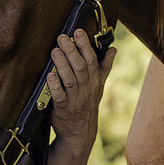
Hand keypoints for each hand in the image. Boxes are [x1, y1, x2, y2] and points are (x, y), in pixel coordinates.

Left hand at [47, 30, 115, 161]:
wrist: (81, 133)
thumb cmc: (88, 104)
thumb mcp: (99, 86)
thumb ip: (105, 67)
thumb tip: (113, 49)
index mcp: (95, 81)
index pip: (91, 60)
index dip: (85, 45)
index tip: (78, 31)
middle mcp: (86, 89)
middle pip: (80, 67)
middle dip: (72, 51)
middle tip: (62, 37)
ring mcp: (75, 100)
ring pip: (70, 80)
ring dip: (62, 64)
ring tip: (54, 51)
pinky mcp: (63, 110)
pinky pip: (59, 97)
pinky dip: (55, 86)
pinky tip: (49, 75)